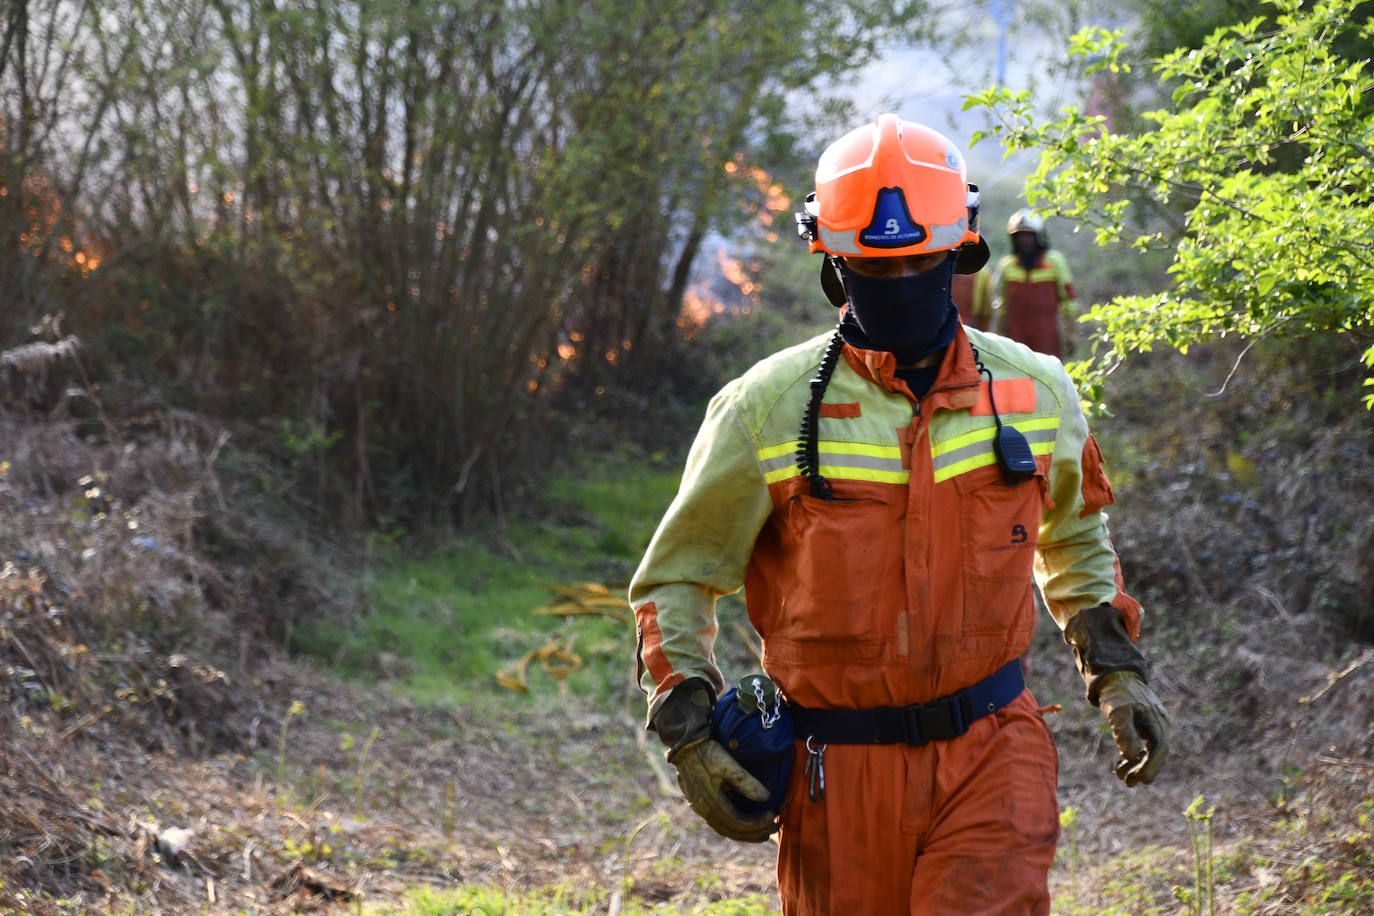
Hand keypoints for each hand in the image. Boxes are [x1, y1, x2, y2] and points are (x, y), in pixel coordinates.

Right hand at [669, 737, 777, 841]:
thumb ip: (746, 782)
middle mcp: (704, 811)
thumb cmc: (707, 752)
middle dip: (755, 832)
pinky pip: (720, 823)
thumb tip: (766, 798)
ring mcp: (700, 809)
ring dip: (746, 833)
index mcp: (711, 803)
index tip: (773, 815)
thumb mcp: (728, 764)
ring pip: (725, 830)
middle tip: (775, 828)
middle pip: (733, 831)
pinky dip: (735, 827)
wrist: (685, 746)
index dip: (758, 822)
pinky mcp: (700, 805)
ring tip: (764, 833)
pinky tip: (745, 825)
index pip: (739, 822)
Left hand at [1096, 671, 1168, 785]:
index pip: (1159, 749)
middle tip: (1128, 783)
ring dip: (1137, 765)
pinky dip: (1134, 756)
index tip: (1141, 781)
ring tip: (1121, 777)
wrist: (1114, 676)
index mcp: (1158, 721)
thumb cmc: (1116, 693)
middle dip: (1143, 770)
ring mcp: (1153, 725)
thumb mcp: (1118, 712)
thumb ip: (1125, 733)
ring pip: (1150, 751)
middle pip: (1156, 753)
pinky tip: (1122, 764)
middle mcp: (1160, 725)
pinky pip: (1144, 745)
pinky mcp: (1144, 725)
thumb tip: (1132, 757)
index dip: (1151, 766)